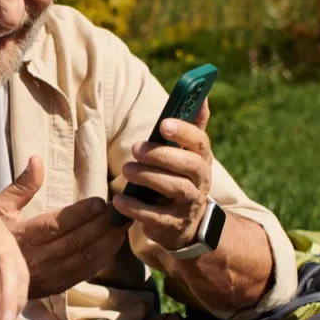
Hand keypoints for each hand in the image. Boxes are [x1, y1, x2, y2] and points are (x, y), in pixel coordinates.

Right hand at [0, 156, 125, 298]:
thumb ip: (21, 186)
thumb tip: (37, 160)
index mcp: (20, 236)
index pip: (55, 225)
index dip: (80, 214)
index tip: (101, 202)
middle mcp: (34, 259)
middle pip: (75, 242)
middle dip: (102, 226)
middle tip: (122, 210)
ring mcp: (45, 276)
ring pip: (83, 259)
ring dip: (106, 242)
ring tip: (122, 225)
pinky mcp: (53, 288)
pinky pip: (82, 274)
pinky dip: (100, 259)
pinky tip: (112, 245)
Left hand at [112, 99, 212, 250]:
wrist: (186, 222)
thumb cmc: (179, 176)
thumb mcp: (186, 153)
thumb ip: (190, 126)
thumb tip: (200, 94)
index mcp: (201, 159)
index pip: (199, 142)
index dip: (183, 131)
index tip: (164, 123)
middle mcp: (200, 181)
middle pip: (188, 166)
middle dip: (162, 155)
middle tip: (135, 148)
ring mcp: (189, 204)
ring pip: (174, 189)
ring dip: (148, 177)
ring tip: (126, 170)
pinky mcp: (173, 225)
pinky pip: (156, 216)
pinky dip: (136, 208)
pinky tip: (118, 200)